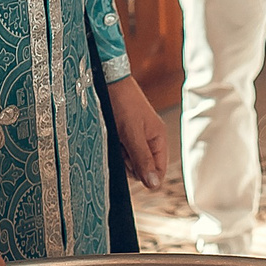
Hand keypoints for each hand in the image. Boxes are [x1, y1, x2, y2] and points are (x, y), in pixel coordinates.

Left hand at [106, 74, 166, 188]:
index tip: (130, 166)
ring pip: (129, 160)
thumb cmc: (122, 103)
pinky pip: (120, 150)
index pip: (158, 171)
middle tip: (121, 146)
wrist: (107, 80)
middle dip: (129, 163)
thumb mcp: (132, 133)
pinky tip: (110, 135)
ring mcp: (136, 136)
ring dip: (120, 154)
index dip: (146, 175)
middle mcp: (149, 139)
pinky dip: (114, 147)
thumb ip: (142, 159)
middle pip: (142, 167)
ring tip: (114, 137)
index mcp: (158, 139)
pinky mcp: (124, 133)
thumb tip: (154, 185)